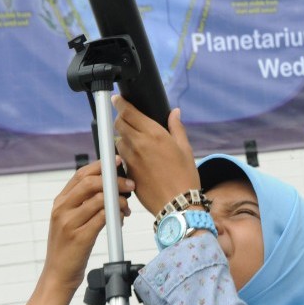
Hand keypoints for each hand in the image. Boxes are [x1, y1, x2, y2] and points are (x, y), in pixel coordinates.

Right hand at [43, 158, 132, 292]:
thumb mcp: (70, 220)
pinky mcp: (80, 237)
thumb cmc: (69, 246)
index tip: (118, 162)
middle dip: (115, 181)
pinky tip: (121, 219)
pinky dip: (118, 216)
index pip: (80, 175)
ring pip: (101, 200)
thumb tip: (110, 186)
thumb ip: (84, 202)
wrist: (58, 274)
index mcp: (60, 202)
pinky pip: (104, 218)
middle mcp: (62, 210)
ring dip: (120, 201)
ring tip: (126, 208)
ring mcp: (69, 223)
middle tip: (130, 185)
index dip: (101, 166)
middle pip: (91, 183)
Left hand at [112, 95, 200, 215]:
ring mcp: (130, 159)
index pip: (128, 112)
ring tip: (137, 143)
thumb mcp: (185, 149)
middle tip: (129, 120)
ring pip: (119, 141)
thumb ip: (176, 128)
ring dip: (124, 138)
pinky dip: (127, 155)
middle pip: (119, 124)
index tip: (118, 100)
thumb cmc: (185, 177)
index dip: (121, 103)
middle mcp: (139, 144)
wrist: (177, 204)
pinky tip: (140, 160)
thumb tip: (174, 113)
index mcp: (154, 134)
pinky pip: (122, 158)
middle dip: (122, 119)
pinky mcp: (127, 172)